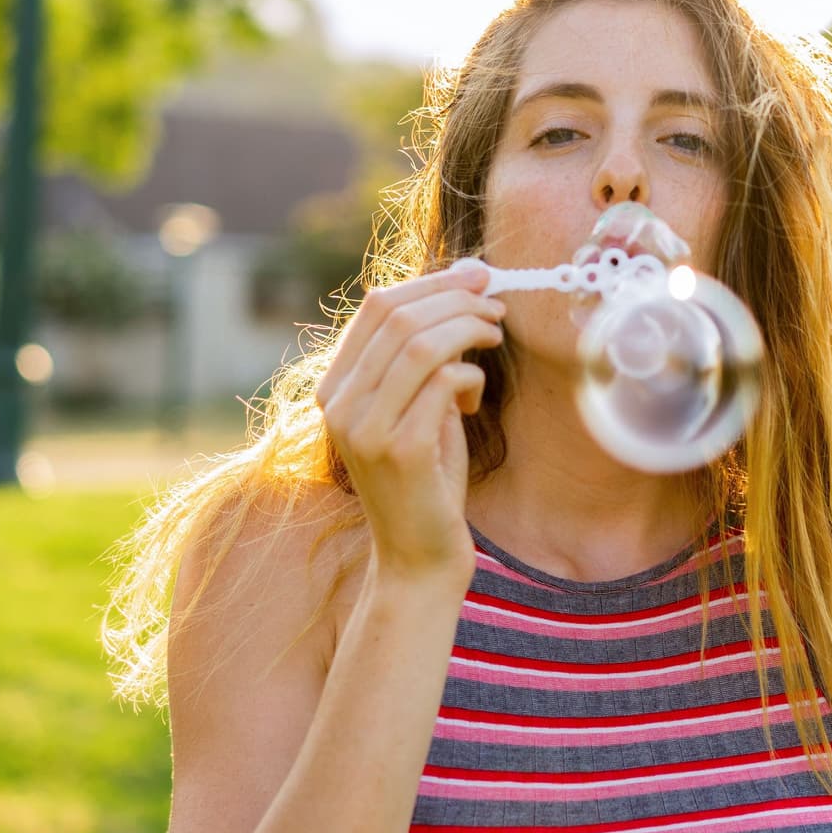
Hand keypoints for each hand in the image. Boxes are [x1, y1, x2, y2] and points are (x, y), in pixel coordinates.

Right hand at [313, 261, 504, 580]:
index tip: (476, 275)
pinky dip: (469, 377)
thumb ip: (423, 359)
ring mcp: (364, 428)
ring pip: (420, 343)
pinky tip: (474, 400)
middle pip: (397, 316)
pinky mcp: (399, 450)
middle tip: (495, 303)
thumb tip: (463, 289)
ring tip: (495, 335)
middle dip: (456, 298)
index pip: (376, 308)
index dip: (431, 283)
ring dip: (468, 327)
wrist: (418, 557)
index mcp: (336, 389)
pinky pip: (442, 382)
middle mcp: (340, 405)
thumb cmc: (426, 479)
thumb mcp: (417, 408)